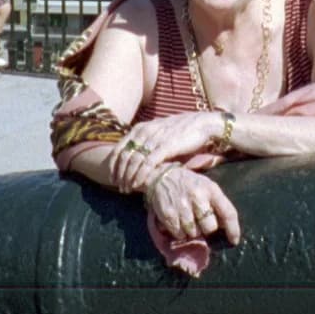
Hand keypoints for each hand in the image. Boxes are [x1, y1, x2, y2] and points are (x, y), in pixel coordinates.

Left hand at [109, 112, 223, 191]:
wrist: (201, 124)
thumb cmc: (180, 131)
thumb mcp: (158, 132)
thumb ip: (146, 142)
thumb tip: (136, 158)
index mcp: (140, 128)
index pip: (120, 148)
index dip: (114, 164)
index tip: (112, 177)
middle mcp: (144, 132)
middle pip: (124, 156)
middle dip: (119, 174)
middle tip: (119, 187)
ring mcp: (154, 139)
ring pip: (133, 161)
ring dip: (128, 177)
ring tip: (126, 189)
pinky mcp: (165, 147)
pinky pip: (147, 164)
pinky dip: (140, 175)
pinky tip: (137, 184)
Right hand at [145, 165, 240, 243]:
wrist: (162, 177)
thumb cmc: (190, 184)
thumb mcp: (207, 187)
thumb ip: (217, 204)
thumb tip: (225, 227)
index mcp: (211, 190)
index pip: (228, 213)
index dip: (233, 230)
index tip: (234, 241)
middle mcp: (198, 197)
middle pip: (210, 228)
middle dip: (207, 229)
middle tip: (200, 222)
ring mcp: (182, 206)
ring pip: (194, 233)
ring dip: (192, 231)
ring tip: (187, 219)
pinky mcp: (169, 214)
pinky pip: (179, 235)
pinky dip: (179, 233)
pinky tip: (178, 221)